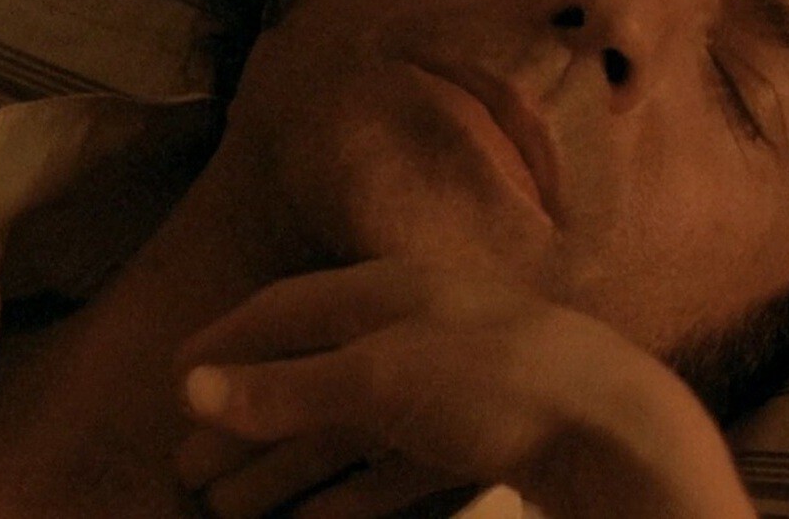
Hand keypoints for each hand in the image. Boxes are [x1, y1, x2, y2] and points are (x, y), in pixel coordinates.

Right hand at [174, 258, 754, 517]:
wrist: (612, 424)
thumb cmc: (491, 379)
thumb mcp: (381, 377)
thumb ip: (290, 384)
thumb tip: (192, 387)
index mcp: (393, 290)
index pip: (291, 306)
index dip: (230, 340)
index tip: (176, 375)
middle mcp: (420, 328)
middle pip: (317, 372)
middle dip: (254, 419)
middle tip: (192, 468)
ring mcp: (454, 383)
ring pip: (352, 425)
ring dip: (292, 463)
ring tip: (233, 503)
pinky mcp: (482, 437)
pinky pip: (396, 464)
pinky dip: (352, 490)